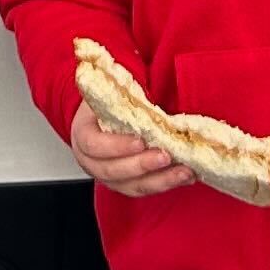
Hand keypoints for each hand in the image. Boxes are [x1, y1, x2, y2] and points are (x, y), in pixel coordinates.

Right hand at [69, 99, 184, 196]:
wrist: (100, 120)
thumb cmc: (106, 104)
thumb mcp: (107, 93)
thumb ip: (119, 92)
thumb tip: (138, 79)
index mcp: (83, 136)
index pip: (94, 146)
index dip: (116, 146)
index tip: (139, 140)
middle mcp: (92, 163)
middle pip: (114, 172)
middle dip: (143, 165)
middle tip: (166, 156)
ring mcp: (110, 178)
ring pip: (133, 186)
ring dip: (161, 180)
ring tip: (184, 171)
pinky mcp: (127, 185)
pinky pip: (146, 189)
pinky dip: (166, 183)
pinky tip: (185, 176)